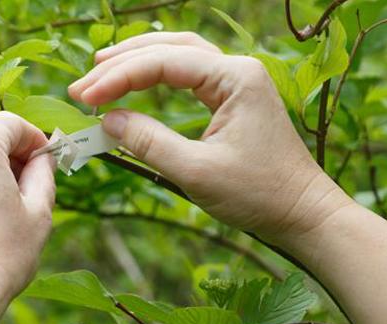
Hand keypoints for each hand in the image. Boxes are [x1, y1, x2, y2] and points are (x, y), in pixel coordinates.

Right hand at [68, 32, 352, 244]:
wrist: (303, 213)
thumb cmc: (259, 195)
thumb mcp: (196, 172)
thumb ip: (149, 143)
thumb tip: (108, 120)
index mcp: (235, 78)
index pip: (165, 63)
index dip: (119, 78)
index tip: (85, 98)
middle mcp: (238, 70)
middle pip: (170, 48)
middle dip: (123, 64)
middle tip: (82, 86)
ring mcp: (239, 81)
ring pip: (181, 54)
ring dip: (140, 60)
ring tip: (101, 69)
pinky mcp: (235, 98)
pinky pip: (191, 73)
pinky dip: (160, 73)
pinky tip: (138, 78)